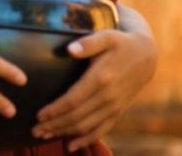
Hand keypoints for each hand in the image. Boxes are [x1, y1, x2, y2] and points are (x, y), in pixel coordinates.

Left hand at [31, 29, 156, 150]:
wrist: (146, 56)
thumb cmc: (120, 43)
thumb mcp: (106, 36)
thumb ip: (88, 43)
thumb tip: (70, 49)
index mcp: (101, 78)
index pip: (73, 100)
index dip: (55, 110)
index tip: (38, 115)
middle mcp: (108, 97)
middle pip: (77, 117)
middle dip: (54, 126)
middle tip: (34, 130)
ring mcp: (114, 107)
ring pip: (86, 126)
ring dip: (65, 133)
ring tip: (44, 136)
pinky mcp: (118, 112)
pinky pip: (101, 130)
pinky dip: (86, 140)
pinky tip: (71, 146)